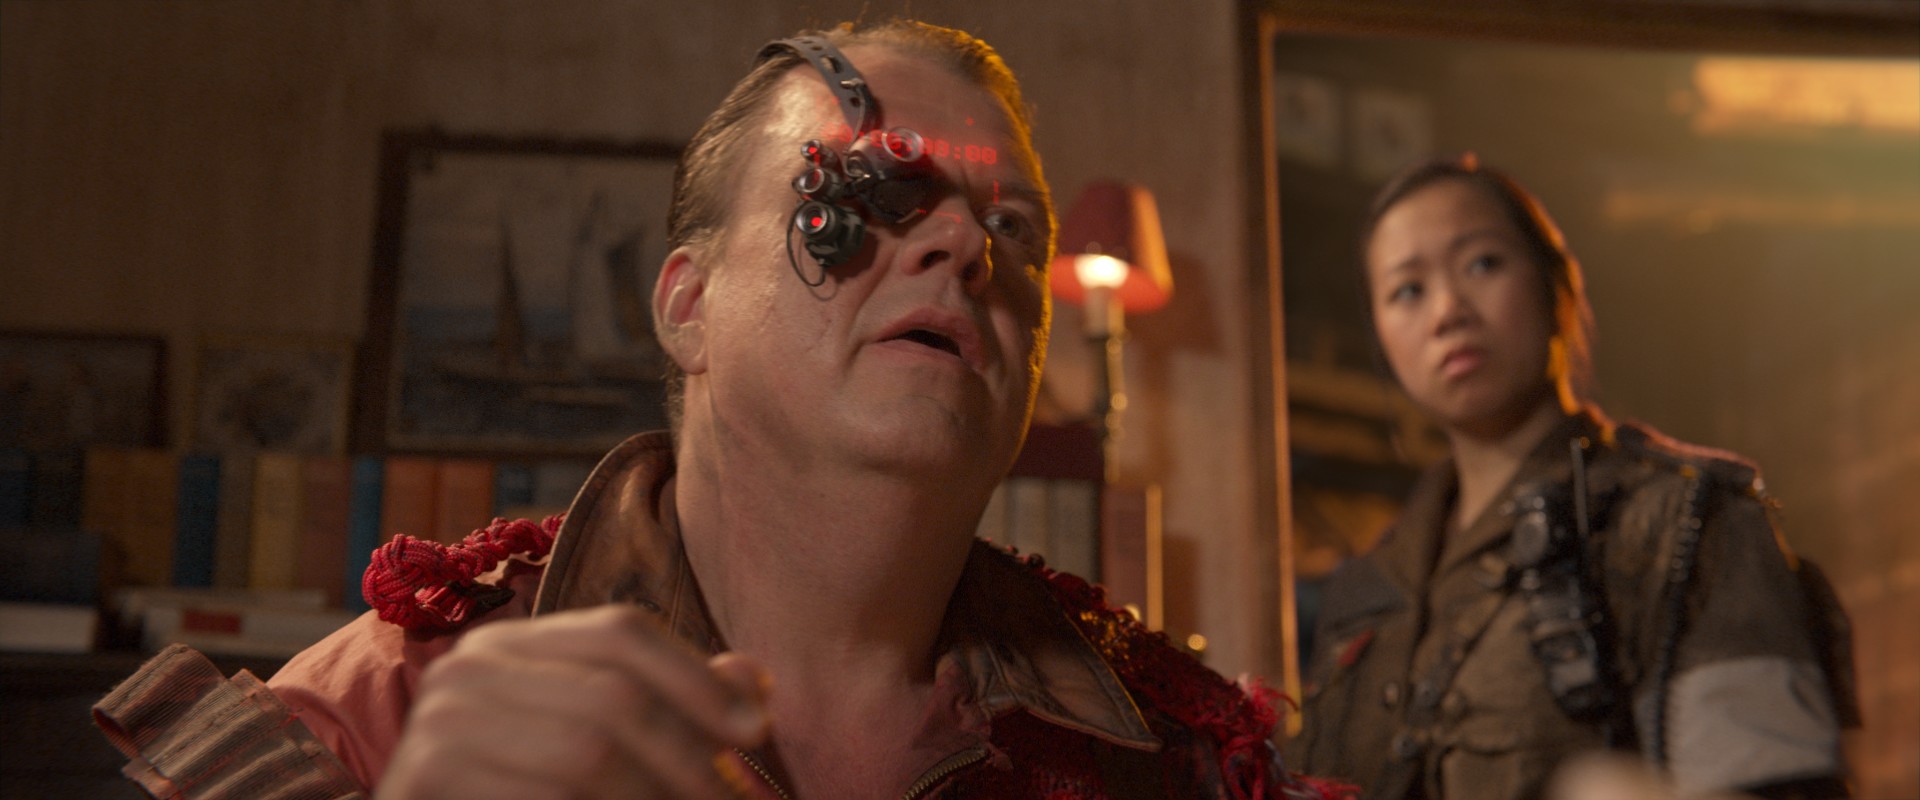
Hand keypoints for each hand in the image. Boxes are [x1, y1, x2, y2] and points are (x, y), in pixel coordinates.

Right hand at [377, 605, 771, 798]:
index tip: (757, 731)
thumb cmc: (524, 792)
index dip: (697, 678)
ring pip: (586, 754)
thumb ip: (671, 704)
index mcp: (513, 643)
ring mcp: (438, 727)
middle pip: (612, 695)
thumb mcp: (598, 740)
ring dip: (653, 796)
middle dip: (688, 755)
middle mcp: (468, 669)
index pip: (621, 632)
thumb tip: (755, 681)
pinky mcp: (424, 782)